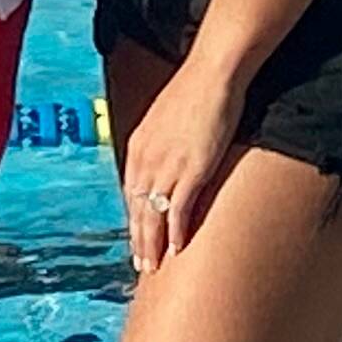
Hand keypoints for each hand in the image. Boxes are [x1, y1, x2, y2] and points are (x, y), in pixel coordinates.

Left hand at [117, 57, 248, 273]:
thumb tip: (168, 157)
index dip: (134, 218)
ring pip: (153, 214)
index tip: (136, 238)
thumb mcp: (168, 119)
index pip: (131, 192)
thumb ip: (163, 142)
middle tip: (141, 265)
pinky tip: (178, 249)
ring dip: (153, 243)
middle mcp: (146, 158)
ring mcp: (168, 165)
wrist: (211, 74)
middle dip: (139, 239)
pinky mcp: (192, 170)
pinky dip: (177, 232)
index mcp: (139, 146)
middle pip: (137, 208)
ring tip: (154, 266)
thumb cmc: (195, 93)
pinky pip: (179, 209)